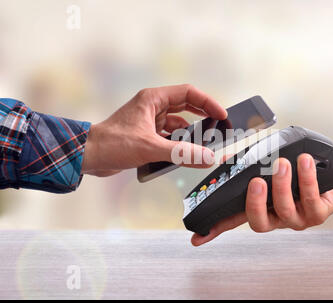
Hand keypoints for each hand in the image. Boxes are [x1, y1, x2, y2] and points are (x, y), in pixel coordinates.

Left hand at [81, 84, 226, 175]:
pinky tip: (185, 154)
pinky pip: (170, 137)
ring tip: (204, 144)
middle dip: (203, 117)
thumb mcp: (151, 147)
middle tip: (219, 127)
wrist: (88, 156)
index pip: (188, 93)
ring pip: (178, 124)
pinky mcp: (147, 135)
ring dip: (190, 134)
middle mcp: (152, 107)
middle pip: (186, 107)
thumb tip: (207, 157)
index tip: (221, 114)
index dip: (208, 102)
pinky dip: (179, 144)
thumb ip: (181, 153)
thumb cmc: (111, 143)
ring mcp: (150, 121)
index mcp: (153, 99)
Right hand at [191, 154, 332, 245]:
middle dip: (255, 202)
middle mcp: (277, 217)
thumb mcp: (270, 170)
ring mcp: (297, 218)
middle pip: (258, 222)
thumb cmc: (299, 179)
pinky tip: (305, 163)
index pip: (234, 221)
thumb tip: (225, 160)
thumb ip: (248, 166)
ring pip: (284, 209)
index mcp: (262, 208)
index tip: (197, 237)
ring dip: (281, 184)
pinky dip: (306, 178)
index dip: (215, 230)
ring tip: (283, 164)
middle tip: (257, 182)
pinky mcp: (318, 213)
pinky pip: (310, 198)